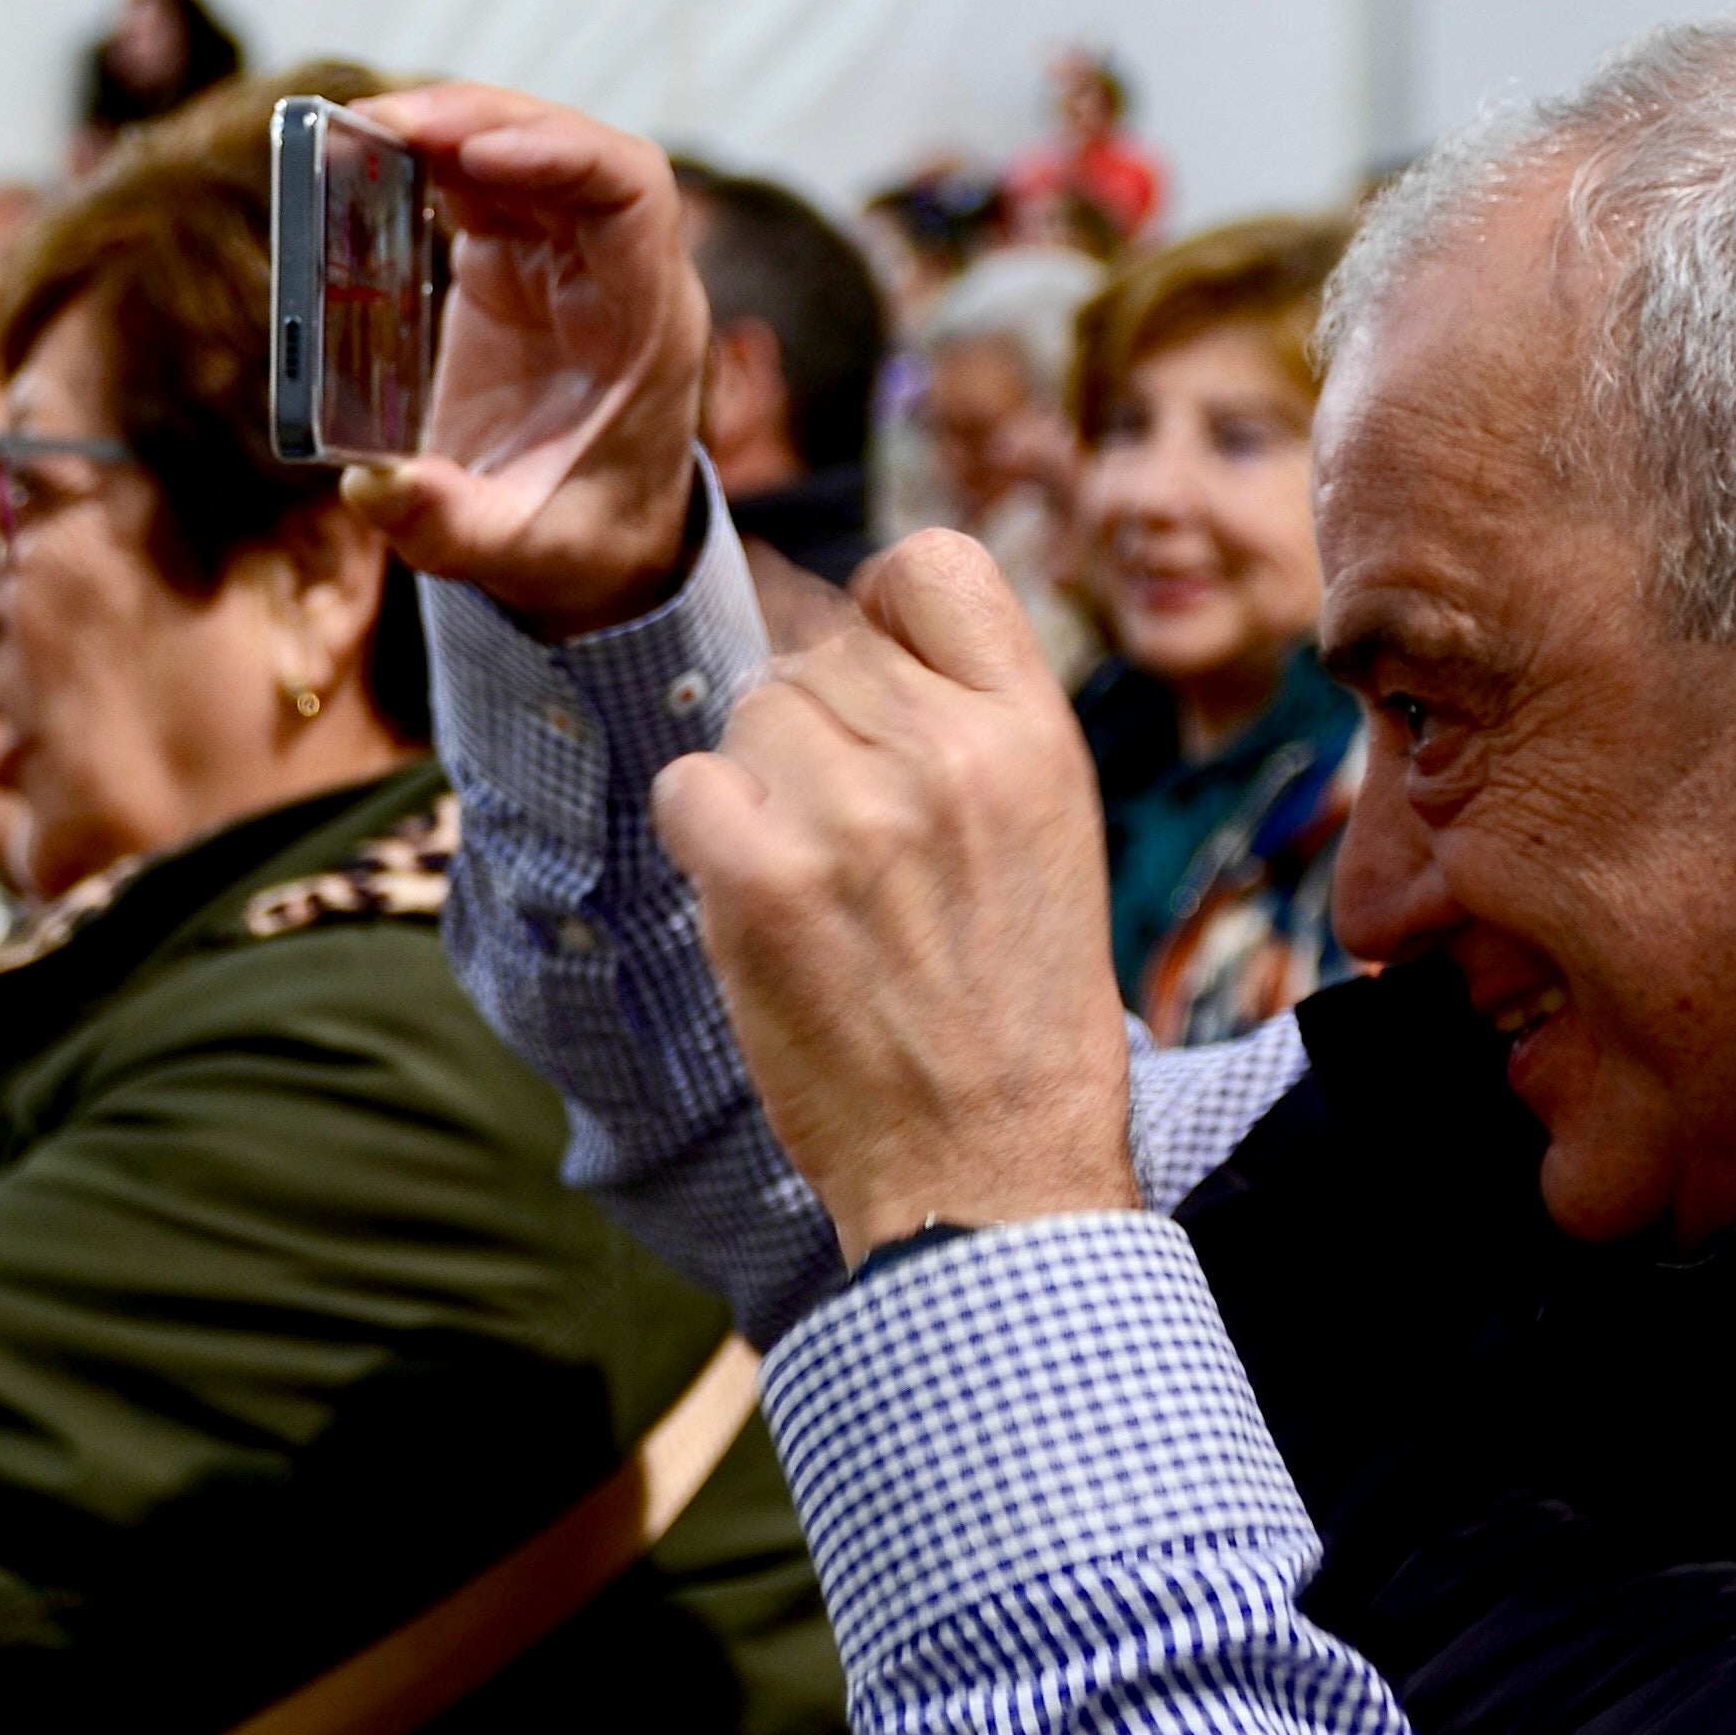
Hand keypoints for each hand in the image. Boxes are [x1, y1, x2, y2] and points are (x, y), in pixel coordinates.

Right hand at [332, 84, 708, 642]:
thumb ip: (446, 525)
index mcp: (645, 322)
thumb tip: (368, 485)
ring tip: (355, 128)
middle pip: (569, 149)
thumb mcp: (513, 551)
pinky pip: (481, 184)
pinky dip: (426, 161)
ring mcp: (567, 262)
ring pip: (522, 152)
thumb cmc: (578, 545)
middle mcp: (615, 272)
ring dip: (445, 127)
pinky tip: (362, 159)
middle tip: (381, 121)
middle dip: (479, 119)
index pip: (631, 193)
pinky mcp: (517, 267)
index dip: (561, 153)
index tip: (476, 152)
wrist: (600, 548)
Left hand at [649, 532, 1135, 1256]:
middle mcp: (945, 751)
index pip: (927, 568)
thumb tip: (841, 627)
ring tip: (817, 884)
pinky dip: (705, 840)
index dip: (879, 612)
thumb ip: (964, 724)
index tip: (873, 684)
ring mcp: (849, 812)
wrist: (993, 1165)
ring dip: (758, 789)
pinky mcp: (762, 879)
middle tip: (848, 841)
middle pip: (817, 653)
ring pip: (748, 716)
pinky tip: (760, 904)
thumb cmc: (1016, 1009)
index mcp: (1032, 731)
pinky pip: (689, 787)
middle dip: (813, 732)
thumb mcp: (1046, 833)